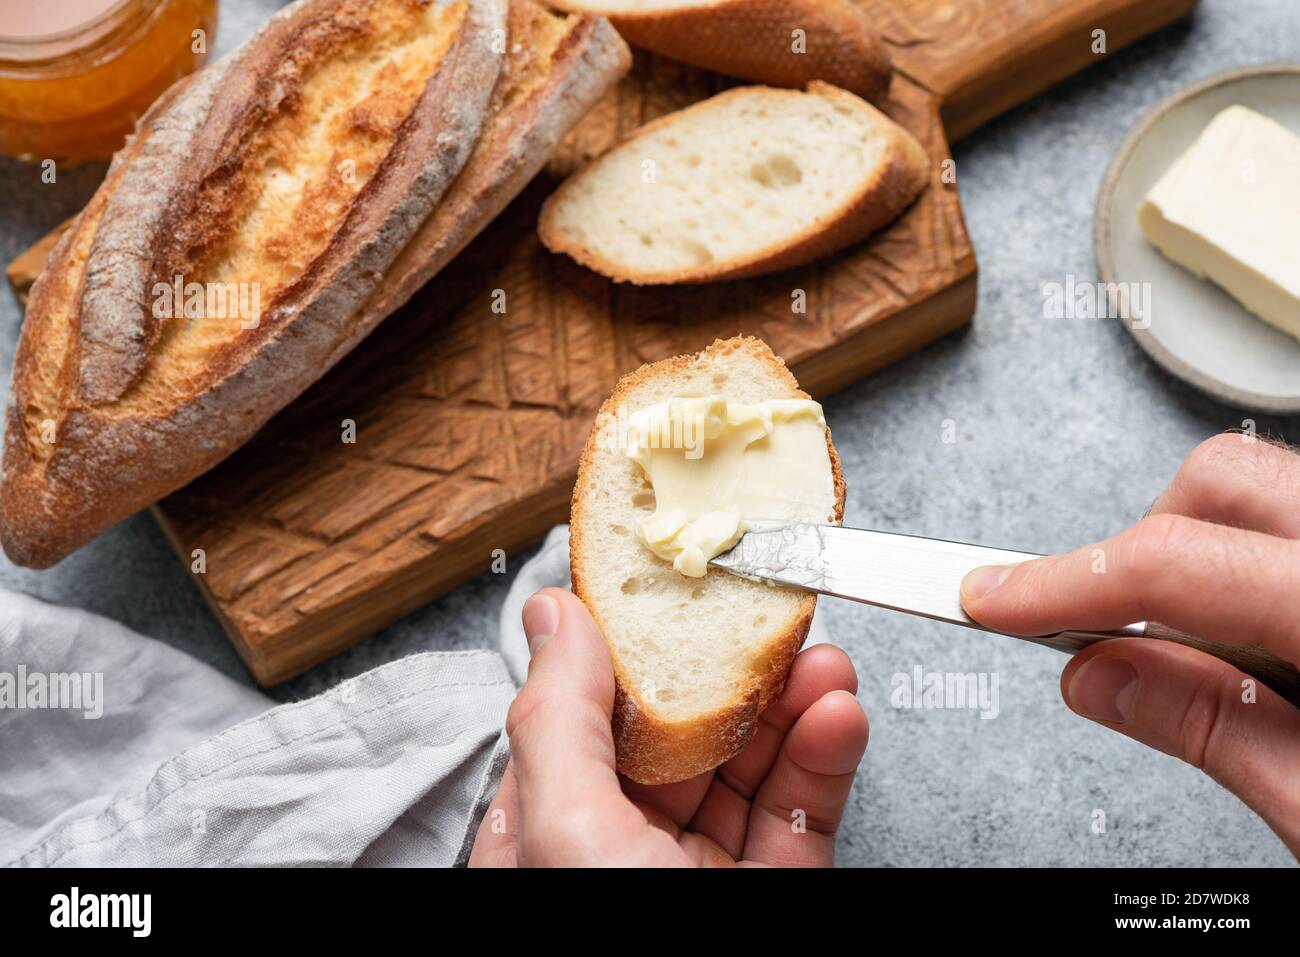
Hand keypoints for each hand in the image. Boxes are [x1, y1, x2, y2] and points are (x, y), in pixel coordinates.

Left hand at [469, 587, 868, 866]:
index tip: (683, 592)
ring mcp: (700, 874)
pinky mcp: (773, 893)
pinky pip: (801, 819)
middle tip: (778, 617)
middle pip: (684, 733)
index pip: (590, 712)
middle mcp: (622, 847)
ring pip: (753, 768)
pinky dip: (825, 762)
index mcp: (550, 825)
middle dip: (736, 673)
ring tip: (826, 664)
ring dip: (794, 708)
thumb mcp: (565, 834)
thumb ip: (556, 718)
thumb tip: (552, 612)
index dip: (638, 648)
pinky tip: (838, 717)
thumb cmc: (605, 951)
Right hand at [960, 434, 1299, 857]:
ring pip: (1261, 488)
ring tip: (1210, 651)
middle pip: (1220, 482)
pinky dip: (1250, 567)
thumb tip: (1098, 676)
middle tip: (1120, 635)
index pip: (1175, 565)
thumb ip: (1216, 732)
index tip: (988, 598)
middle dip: (1142, 546)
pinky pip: (1292, 522)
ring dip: (1201, 555)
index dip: (1060, 582)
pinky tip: (1265, 646)